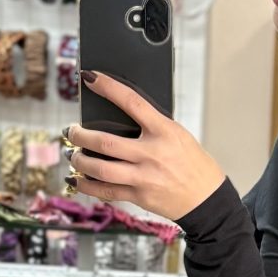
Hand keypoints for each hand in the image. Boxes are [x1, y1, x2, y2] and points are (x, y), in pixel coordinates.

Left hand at [64, 74, 226, 222]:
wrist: (207, 198)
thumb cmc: (192, 163)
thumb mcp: (178, 135)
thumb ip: (152, 126)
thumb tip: (118, 116)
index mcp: (165, 131)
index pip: (132, 102)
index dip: (108, 88)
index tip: (90, 78)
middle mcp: (152, 154)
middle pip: (105, 142)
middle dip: (80, 135)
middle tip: (71, 131)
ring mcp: (144, 177)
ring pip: (100, 169)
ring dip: (79, 160)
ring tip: (73, 154)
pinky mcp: (139, 197)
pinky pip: (105, 192)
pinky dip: (86, 185)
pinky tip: (77, 179)